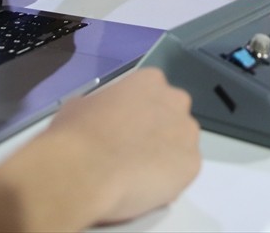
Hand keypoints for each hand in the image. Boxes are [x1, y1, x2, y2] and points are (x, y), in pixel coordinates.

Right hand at [42, 69, 200, 223]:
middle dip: (157, 133)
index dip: (137, 114)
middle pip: (172, 117)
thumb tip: (98, 117)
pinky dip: (167, 182)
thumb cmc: (77, 135)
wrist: (85, 171)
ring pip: (180, 146)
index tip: (123, 130)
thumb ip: (100, 107)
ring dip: (165, 157)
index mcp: (150, 81)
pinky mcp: (192, 165)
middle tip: (132, 153)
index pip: (152, 94)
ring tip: (136, 175)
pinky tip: (144, 188)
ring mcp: (188, 134)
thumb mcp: (79, 106)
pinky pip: (182, 173)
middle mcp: (176, 101)